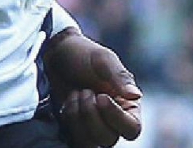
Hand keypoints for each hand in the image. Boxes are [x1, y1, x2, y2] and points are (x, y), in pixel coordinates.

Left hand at [43, 29, 142, 147]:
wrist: (57, 53)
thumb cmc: (84, 54)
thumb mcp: (103, 59)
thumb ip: (119, 76)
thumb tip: (135, 95)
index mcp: (128, 106)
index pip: (132, 128)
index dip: (115, 117)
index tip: (100, 96)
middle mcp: (113, 121)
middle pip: (108, 139)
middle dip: (90, 113)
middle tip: (85, 90)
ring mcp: (93, 126)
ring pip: (89, 143)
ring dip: (77, 118)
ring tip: (75, 95)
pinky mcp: (75, 128)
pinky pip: (73, 139)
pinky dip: (68, 121)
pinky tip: (67, 102)